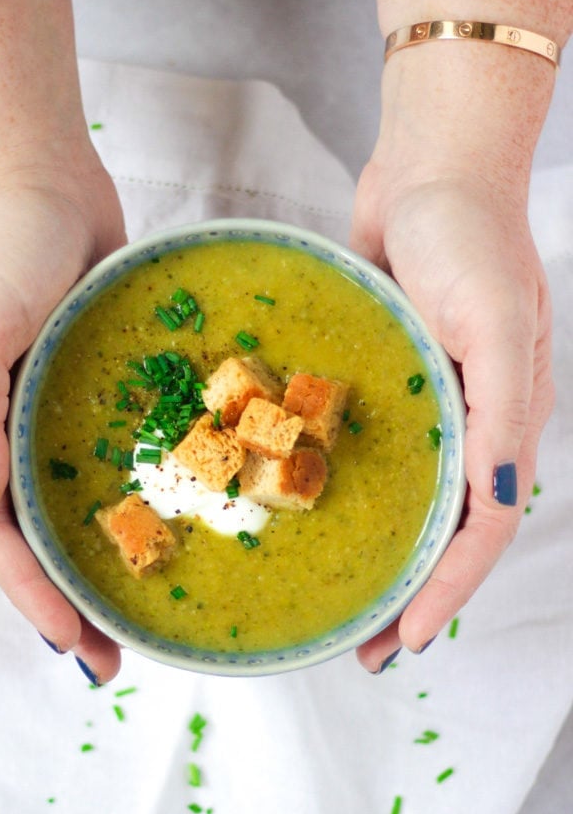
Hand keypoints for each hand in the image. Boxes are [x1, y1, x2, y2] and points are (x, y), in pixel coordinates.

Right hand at [0, 143, 126, 683]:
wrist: (45, 178)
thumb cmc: (2, 244)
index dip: (30, 593)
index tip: (75, 644)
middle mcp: (6, 428)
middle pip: (33, 534)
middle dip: (66, 600)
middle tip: (113, 656)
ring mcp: (51, 407)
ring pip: (73, 504)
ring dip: (101, 559)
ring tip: (142, 610)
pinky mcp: (93, 383)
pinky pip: (111, 451)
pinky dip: (131, 492)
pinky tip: (172, 517)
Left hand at [350, 163, 553, 671]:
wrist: (430, 170)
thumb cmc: (468, 236)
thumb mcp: (494, 320)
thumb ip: (502, 413)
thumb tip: (502, 504)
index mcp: (503, 420)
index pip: (481, 530)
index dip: (446, 591)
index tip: (404, 641)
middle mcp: (468, 420)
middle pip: (442, 526)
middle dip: (408, 590)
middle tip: (363, 642)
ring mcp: (426, 398)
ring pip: (406, 494)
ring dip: (380, 546)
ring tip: (339, 592)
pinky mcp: (387, 373)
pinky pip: (370, 442)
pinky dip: (350, 483)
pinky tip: (310, 502)